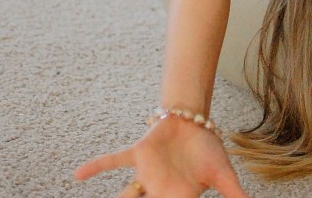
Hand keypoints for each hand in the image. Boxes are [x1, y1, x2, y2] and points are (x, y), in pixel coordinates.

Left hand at [75, 118, 248, 197]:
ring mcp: (147, 174)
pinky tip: (78, 175)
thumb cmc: (208, 149)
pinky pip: (115, 160)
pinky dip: (97, 166)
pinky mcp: (139, 153)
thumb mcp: (223, 173)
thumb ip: (234, 193)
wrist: (196, 121)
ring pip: (126, 196)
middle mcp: (159, 191)